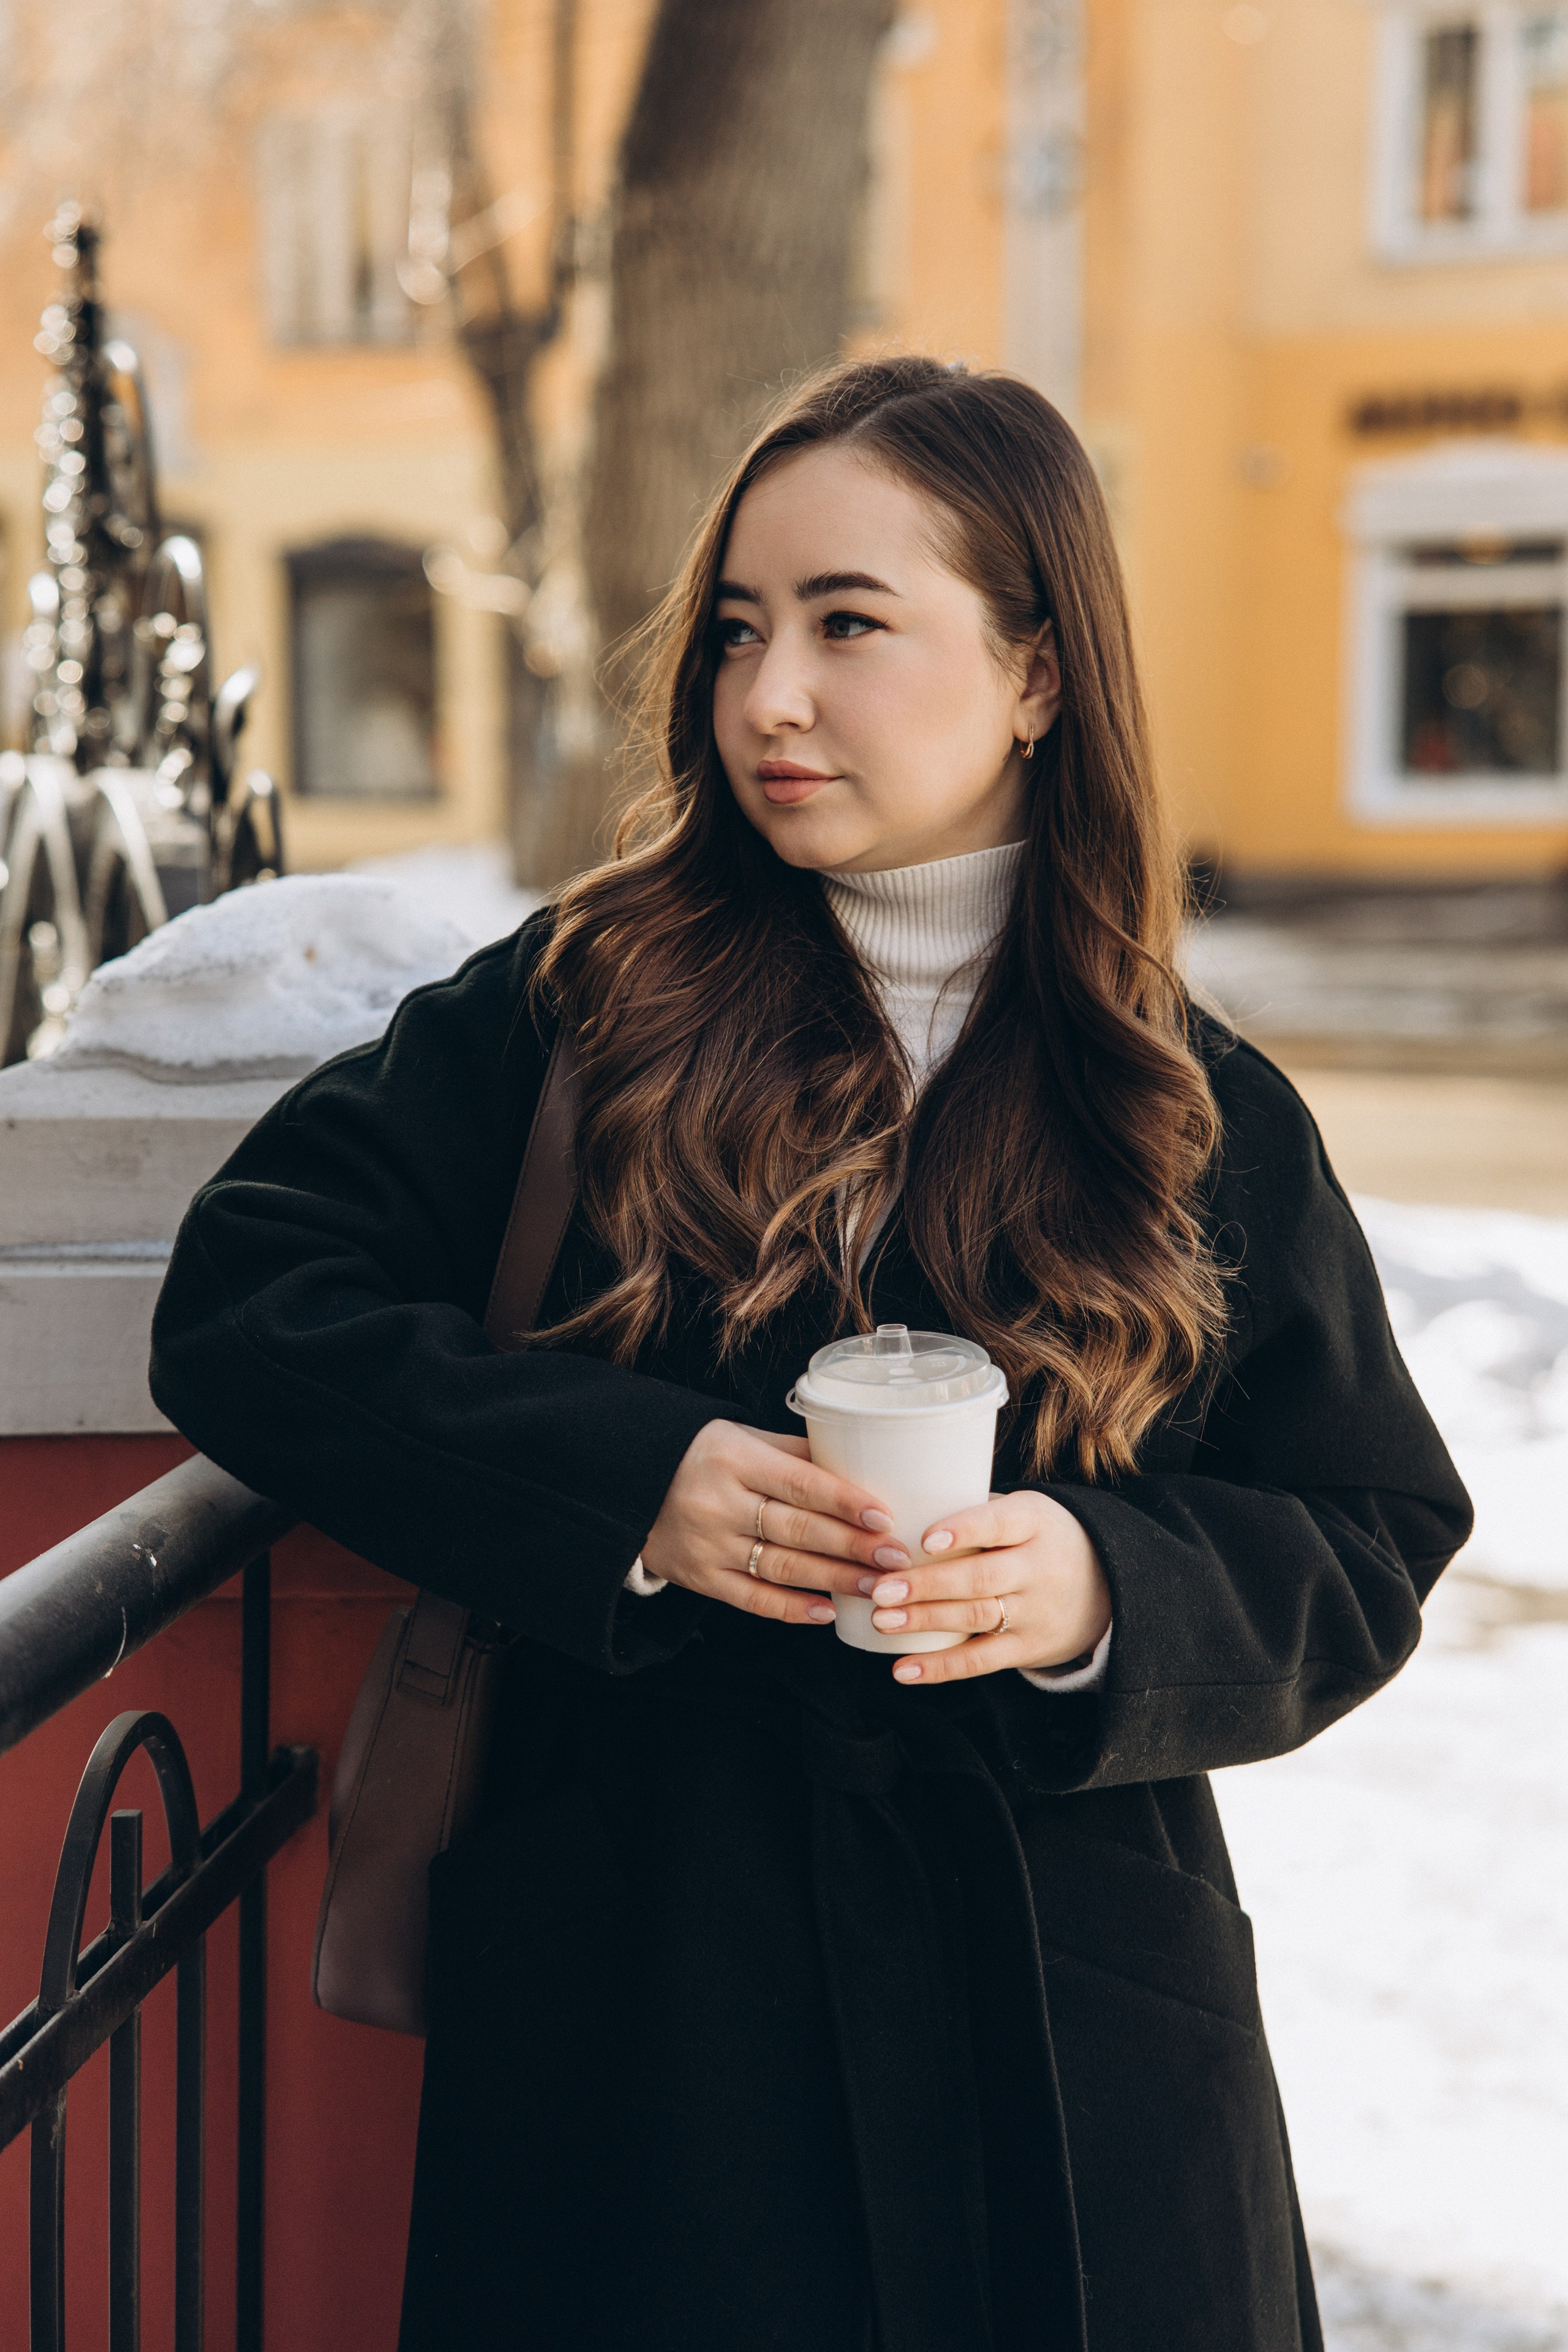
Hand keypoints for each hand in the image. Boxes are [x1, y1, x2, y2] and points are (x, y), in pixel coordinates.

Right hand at [640, 1420, 909, 1626]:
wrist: (627, 1486)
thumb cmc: (701, 1456)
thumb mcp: (740, 1438)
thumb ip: (794, 1454)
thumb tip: (860, 1469)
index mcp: (734, 1459)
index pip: (800, 1483)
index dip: (844, 1502)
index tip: (885, 1517)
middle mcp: (719, 1503)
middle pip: (798, 1530)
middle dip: (853, 1547)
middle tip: (898, 1560)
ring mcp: (708, 1545)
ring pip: (782, 1568)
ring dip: (834, 1580)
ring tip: (876, 1586)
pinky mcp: (699, 1578)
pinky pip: (751, 1599)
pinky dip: (791, 1609)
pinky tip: (826, 1611)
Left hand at [864, 1491, 1110, 1686]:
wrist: (1110, 1584)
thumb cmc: (1042, 1538)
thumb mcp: (1026, 1512)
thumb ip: (977, 1510)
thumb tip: (903, 1508)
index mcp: (1035, 1522)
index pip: (999, 1523)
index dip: (964, 1530)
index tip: (924, 1539)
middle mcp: (1038, 1567)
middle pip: (980, 1577)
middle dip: (927, 1585)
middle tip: (880, 1588)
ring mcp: (1035, 1612)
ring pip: (976, 1617)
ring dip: (925, 1620)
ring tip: (882, 1619)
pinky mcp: (1029, 1648)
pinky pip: (981, 1660)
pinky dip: (941, 1667)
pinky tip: (904, 1669)